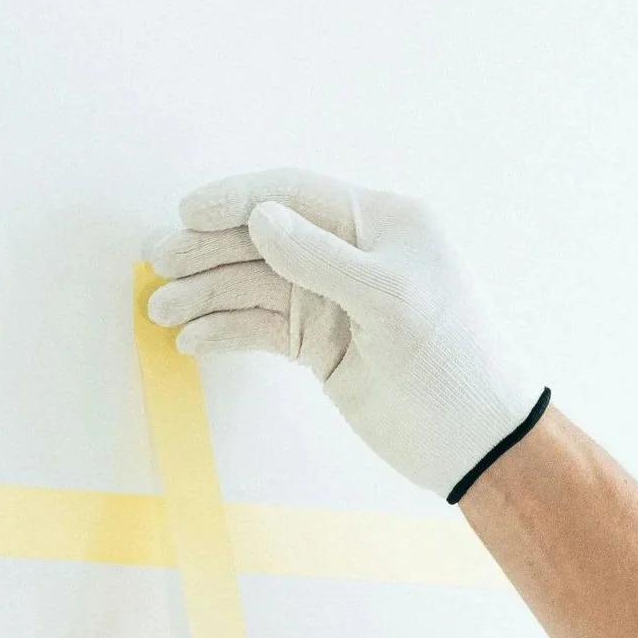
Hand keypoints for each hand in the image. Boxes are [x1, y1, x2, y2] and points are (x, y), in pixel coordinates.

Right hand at [145, 169, 549, 499]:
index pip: (294, 195)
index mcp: (378, 223)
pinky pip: (263, 328)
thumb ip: (320, 257)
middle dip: (208, 249)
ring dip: (206, 294)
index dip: (237, 200)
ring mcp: (333, 300)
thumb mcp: (390, 301)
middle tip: (156, 263)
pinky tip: (192, 340)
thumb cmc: (453, 362)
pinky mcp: (322, 346)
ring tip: (160, 310)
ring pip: (255, 285)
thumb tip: (259, 217)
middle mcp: (351, 253)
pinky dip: (227, 332)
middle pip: (263, 238)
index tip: (187, 212)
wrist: (481, 442)